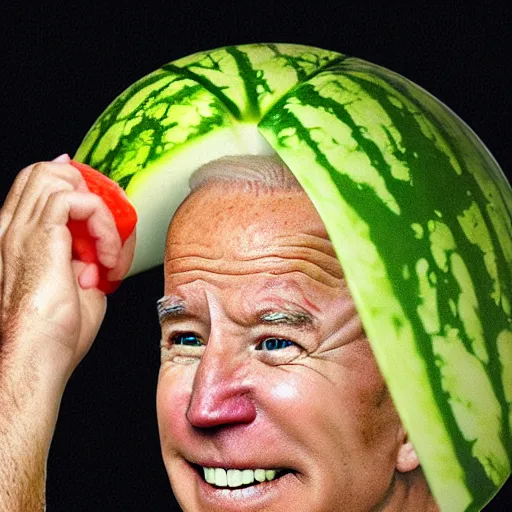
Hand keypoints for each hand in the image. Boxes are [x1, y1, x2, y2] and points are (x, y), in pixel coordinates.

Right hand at [0, 154, 134, 384]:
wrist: (35, 357)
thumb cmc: (54, 335)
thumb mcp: (78, 290)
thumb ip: (87, 262)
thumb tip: (100, 253)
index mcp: (19, 240)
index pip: (41, 188)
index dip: (77, 189)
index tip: (107, 214)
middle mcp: (14, 228)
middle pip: (46, 171)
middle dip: (89, 189)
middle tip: (111, 226)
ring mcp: (22, 228)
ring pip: (58, 175)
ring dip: (99, 207)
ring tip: (109, 245)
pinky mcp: (40, 235)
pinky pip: (79, 201)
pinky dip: (105, 224)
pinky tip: (110, 258)